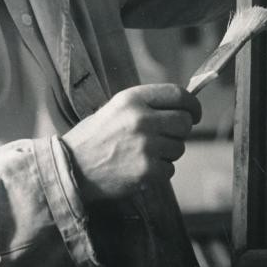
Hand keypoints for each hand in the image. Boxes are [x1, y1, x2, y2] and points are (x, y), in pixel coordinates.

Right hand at [61, 84, 201, 202]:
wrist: (72, 168)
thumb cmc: (95, 137)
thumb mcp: (116, 108)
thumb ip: (147, 104)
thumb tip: (182, 106)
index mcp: (133, 98)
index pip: (178, 94)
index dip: (192, 104)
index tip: (194, 113)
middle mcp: (141, 119)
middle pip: (184, 122)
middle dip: (180, 131)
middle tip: (166, 137)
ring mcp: (146, 146)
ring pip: (179, 148)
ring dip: (167, 153)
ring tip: (143, 153)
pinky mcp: (147, 171)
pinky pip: (170, 169)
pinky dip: (159, 172)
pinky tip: (139, 168)